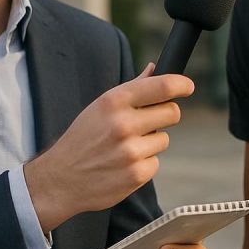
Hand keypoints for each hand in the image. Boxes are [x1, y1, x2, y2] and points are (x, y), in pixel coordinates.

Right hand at [25, 63, 194, 231]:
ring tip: (124, 147)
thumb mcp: (100, 106)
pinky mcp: (136, 175)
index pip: (161, 86)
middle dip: (165, 115)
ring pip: (163, 139)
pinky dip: (144, 163)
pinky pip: (155, 162)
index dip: (181, 84)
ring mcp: (130, 151)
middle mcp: (123, 124)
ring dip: (150, 142)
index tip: (188, 86)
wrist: (60, 179)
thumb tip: (155, 68)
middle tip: (148, 121)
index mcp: (113, 101)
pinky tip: (123, 164)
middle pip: (172, 112)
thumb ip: (132, 88)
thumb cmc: (82, 138)